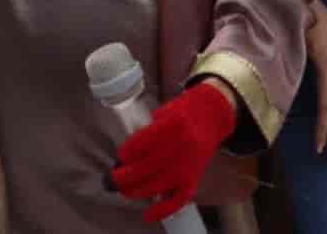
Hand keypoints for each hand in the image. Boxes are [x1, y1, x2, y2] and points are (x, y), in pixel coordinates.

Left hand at [112, 79, 236, 219]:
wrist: (213, 115)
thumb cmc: (183, 112)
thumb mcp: (163, 112)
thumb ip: (146, 133)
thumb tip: (127, 159)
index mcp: (173, 124)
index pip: (138, 146)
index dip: (125, 153)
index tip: (122, 155)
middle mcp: (182, 146)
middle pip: (143, 169)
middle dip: (122, 177)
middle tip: (113, 178)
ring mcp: (189, 164)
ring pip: (155, 185)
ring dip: (134, 191)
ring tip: (125, 189)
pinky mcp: (195, 176)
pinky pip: (179, 198)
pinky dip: (163, 209)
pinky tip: (148, 214)